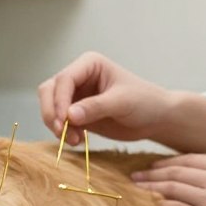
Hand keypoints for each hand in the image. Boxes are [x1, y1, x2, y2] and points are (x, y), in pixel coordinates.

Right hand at [37, 52, 180, 146]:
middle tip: (60, 132)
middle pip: (50, 91)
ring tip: (74, 140)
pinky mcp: (77, 114)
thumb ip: (95, 107)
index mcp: (89, 64)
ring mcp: (76, 96)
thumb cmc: (145, 101)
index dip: (59, 100)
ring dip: (56, 125)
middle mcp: (79, 77)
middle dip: (51, 112)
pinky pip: (60, 122)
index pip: (64, 79)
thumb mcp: (122, 102)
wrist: (156, 118)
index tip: (63, 120)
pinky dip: (63, 132)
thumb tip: (68, 115)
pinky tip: (78, 141)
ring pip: (50, 107)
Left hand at [132, 154, 205, 205]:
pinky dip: (163, 205)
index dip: (167, 162)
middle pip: (176, 172)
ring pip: (172, 188)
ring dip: (151, 188)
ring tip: (137, 189)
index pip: (189, 159)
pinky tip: (153, 205)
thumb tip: (204, 174)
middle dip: (152, 173)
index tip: (153, 166)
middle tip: (135, 176)